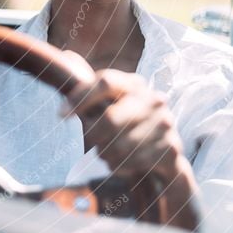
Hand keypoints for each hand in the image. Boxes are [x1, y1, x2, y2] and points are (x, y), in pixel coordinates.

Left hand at [59, 51, 198, 229]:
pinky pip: (133, 161)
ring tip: (106, 156)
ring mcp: (164, 123)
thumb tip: (67, 64)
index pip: (105, 82)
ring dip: (106, 155)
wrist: (164, 160)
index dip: (80, 97)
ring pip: (119, 145)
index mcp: (134, 84)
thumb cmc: (128, 130)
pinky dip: (121, 167)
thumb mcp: (111, 107)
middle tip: (91, 144)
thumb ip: (90, 93)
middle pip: (110, 118)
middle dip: (94, 135)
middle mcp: (152, 99)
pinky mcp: (171, 148)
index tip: (62, 115)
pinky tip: (122, 165)